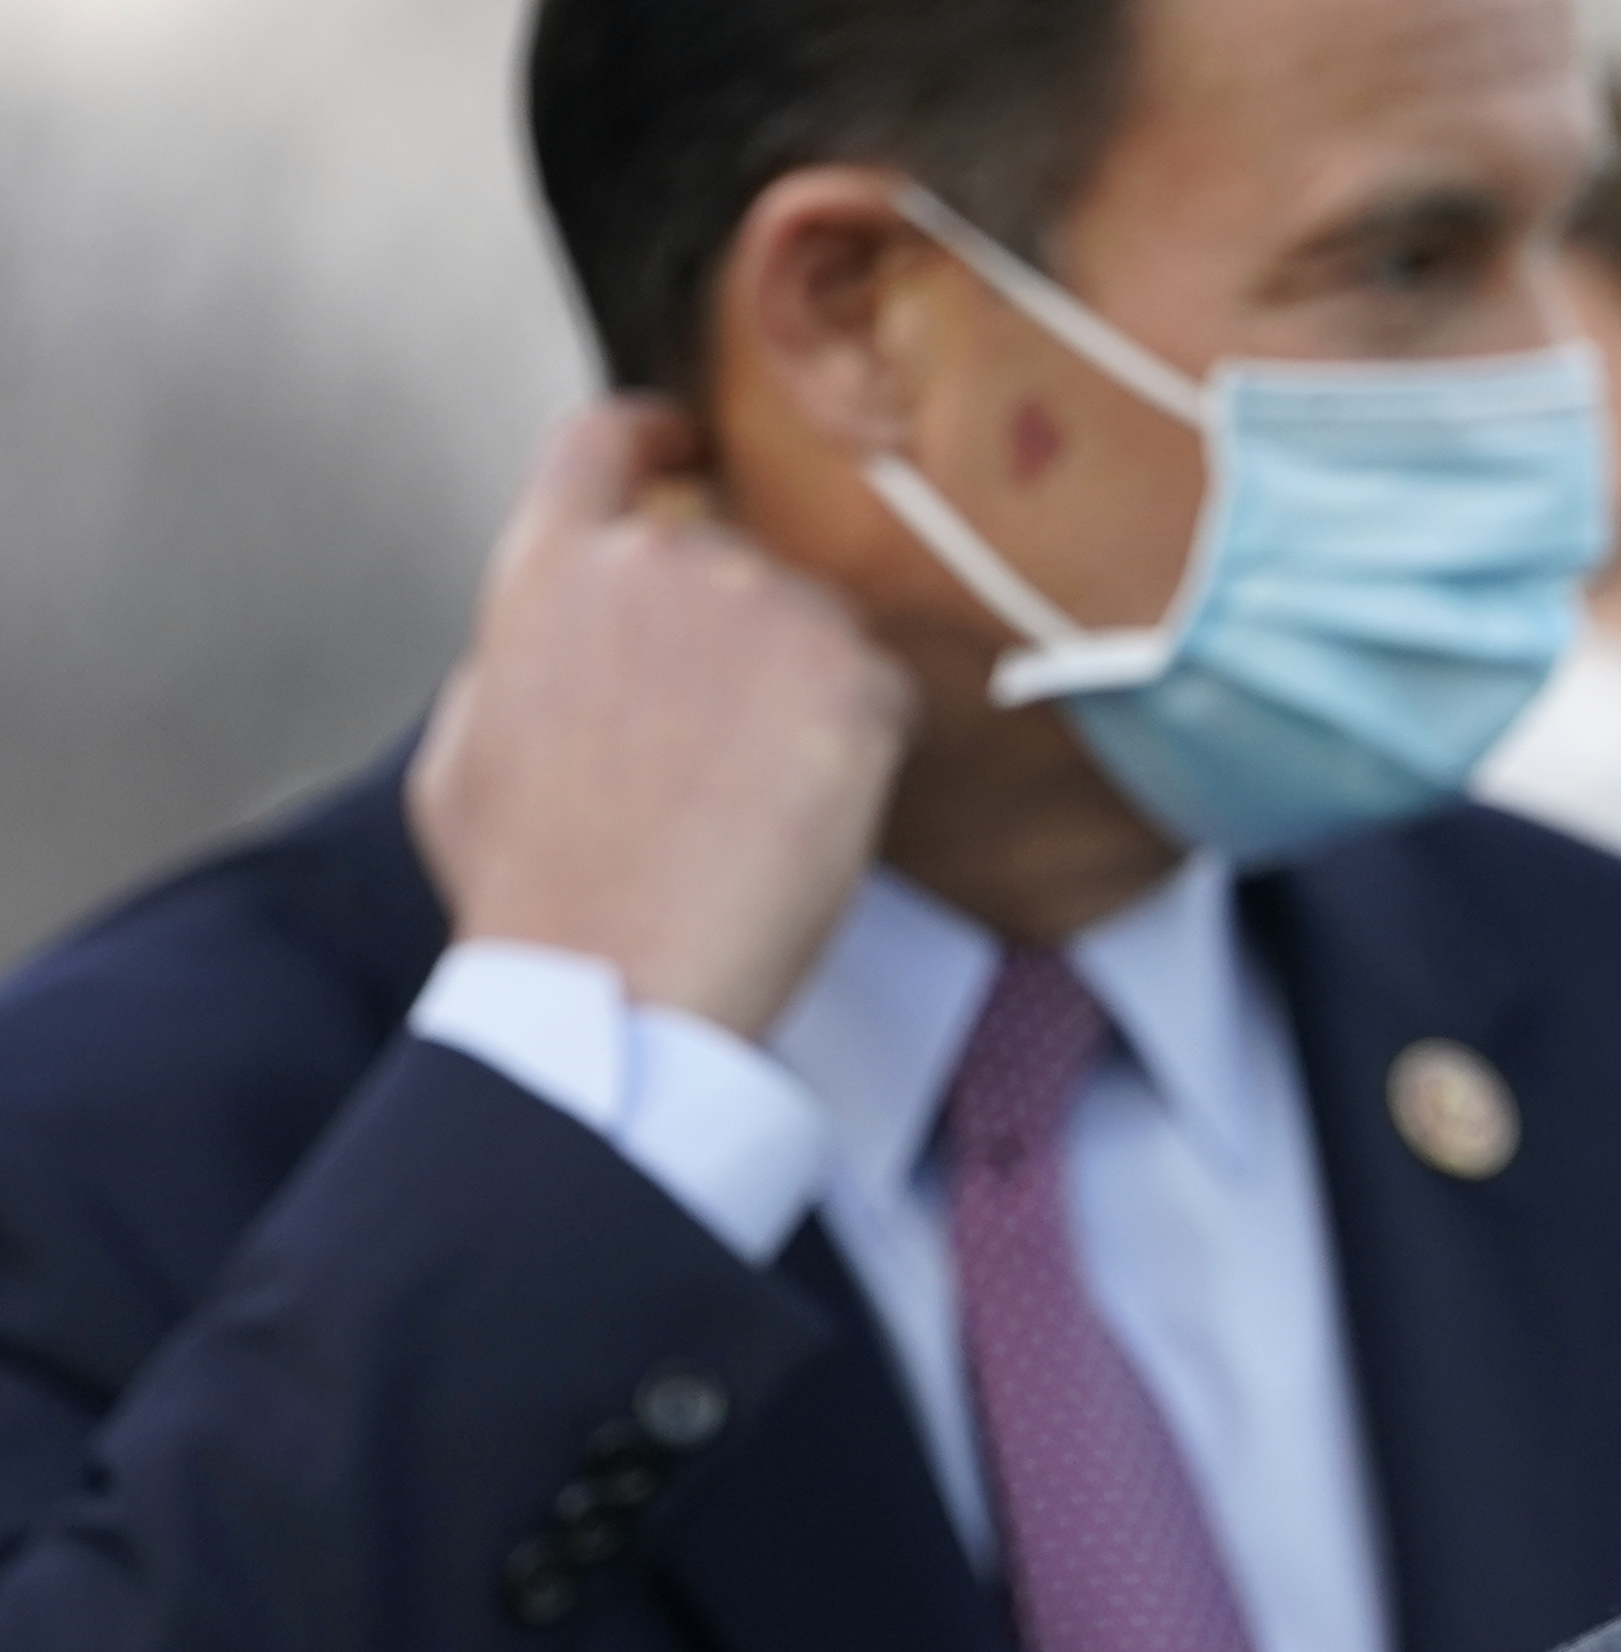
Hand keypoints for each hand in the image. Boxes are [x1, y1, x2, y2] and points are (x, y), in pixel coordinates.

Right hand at [408, 399, 911, 1038]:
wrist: (615, 972)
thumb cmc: (530, 888)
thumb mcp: (462, 753)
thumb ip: (510, 662)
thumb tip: (543, 646)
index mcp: (546, 571)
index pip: (599, 445)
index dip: (651, 435)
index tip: (687, 444)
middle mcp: (654, 562)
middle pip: (728, 560)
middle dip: (738, 640)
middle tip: (729, 752)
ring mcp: (761, 612)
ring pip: (815, 628)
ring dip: (804, 697)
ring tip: (754, 806)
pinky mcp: (850, 680)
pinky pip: (883, 695)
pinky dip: (864, 752)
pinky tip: (810, 820)